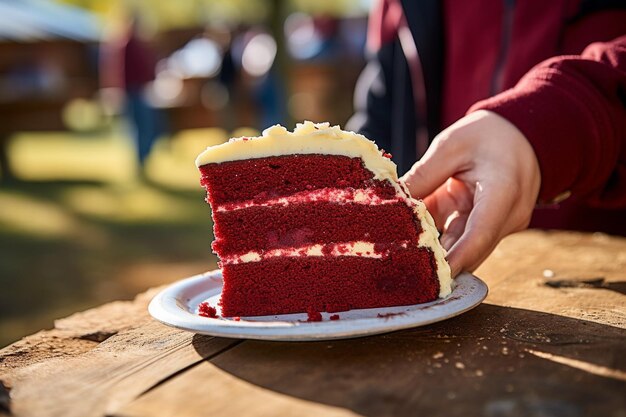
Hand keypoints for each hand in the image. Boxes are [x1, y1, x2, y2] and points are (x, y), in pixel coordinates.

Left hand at [401, 110, 540, 276]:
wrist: (519, 133)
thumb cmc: (488, 134)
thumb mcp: (451, 145)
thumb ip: (423, 174)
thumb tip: (391, 200)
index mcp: (503, 191)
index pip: (480, 233)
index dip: (457, 258)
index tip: (435, 277)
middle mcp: (507, 214)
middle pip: (471, 247)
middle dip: (440, 261)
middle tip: (404, 271)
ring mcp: (500, 222)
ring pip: (464, 245)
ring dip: (437, 251)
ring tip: (401, 258)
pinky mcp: (488, 224)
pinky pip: (460, 237)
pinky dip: (439, 239)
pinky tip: (412, 242)